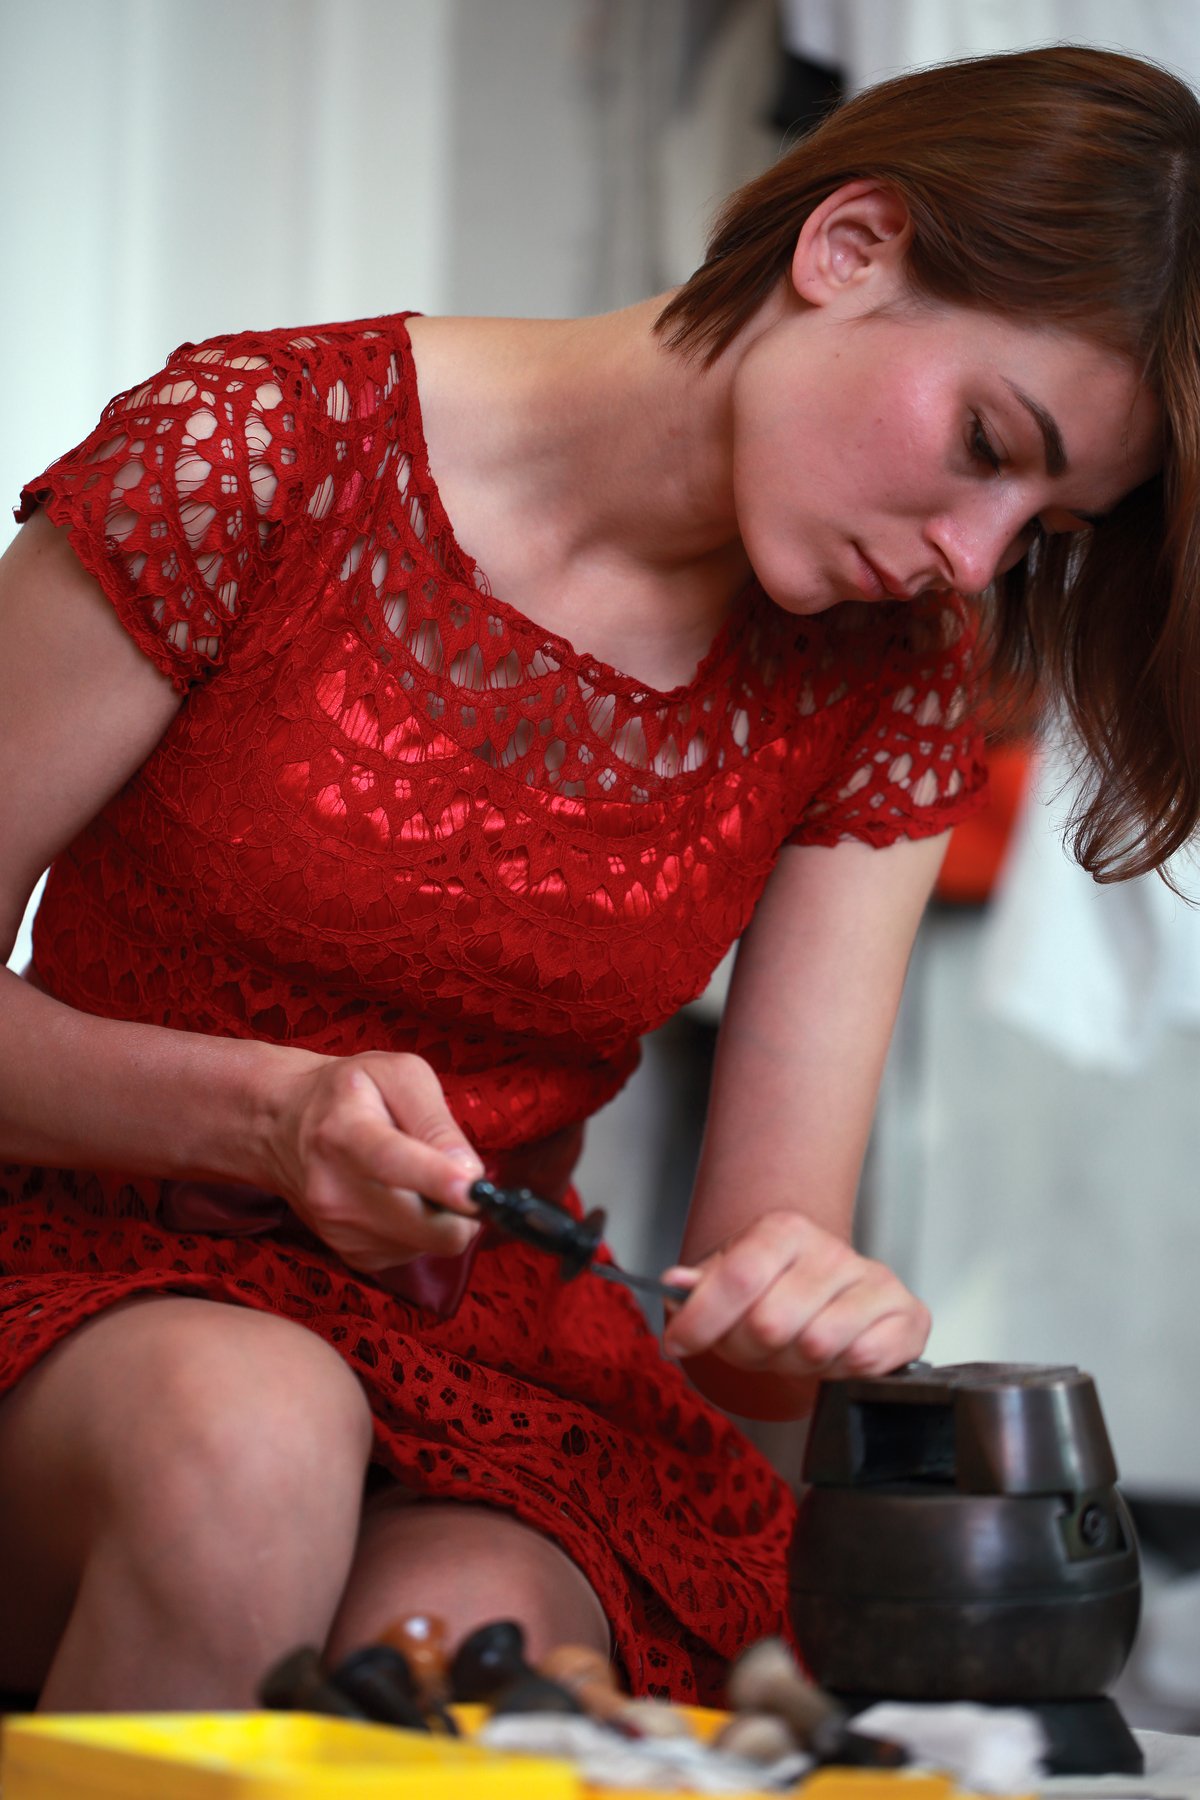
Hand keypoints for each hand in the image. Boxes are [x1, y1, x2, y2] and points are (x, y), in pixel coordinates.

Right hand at [266, 1050, 484, 1271]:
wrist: (283, 1125)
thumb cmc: (350, 1092)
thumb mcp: (399, 1075)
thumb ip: (436, 1120)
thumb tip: (470, 1174)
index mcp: (345, 1132)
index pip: (393, 1162)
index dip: (438, 1179)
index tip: (473, 1191)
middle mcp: (335, 1190)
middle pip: (425, 1226)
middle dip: (462, 1207)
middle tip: (459, 1174)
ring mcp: (340, 1229)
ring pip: (430, 1243)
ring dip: (440, 1215)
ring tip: (413, 1177)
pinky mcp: (353, 1255)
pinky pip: (415, 1253)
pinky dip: (420, 1229)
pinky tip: (399, 1197)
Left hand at [661, 1209, 929, 1380]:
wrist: (839, 1294)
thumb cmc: (781, 1290)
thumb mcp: (733, 1279)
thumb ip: (701, 1285)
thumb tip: (674, 1284)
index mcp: (785, 1232)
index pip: (738, 1277)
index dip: (702, 1319)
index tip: (679, 1342)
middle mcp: (832, 1251)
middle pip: (770, 1323)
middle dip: (751, 1351)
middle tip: (754, 1347)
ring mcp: (874, 1281)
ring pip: (817, 1346)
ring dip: (797, 1364)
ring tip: (796, 1349)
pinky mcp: (908, 1316)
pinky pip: (865, 1360)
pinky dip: (841, 1372)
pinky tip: (834, 1355)